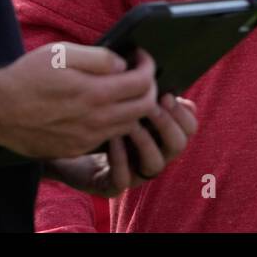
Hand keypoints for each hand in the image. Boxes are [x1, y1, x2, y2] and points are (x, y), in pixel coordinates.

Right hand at [0, 44, 158, 158]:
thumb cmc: (27, 76)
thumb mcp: (61, 54)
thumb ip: (99, 58)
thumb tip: (123, 64)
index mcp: (94, 93)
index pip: (143, 83)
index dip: (148, 66)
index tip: (141, 56)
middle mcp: (95, 120)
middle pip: (144, 107)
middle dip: (149, 87)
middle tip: (140, 73)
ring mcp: (87, 138)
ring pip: (130, 124)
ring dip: (135, 106)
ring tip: (126, 89)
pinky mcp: (77, 149)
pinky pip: (109, 136)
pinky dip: (116, 121)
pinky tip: (105, 106)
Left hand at [46, 94, 198, 194]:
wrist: (68, 139)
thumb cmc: (100, 113)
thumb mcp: (122, 97)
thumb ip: (143, 87)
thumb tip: (157, 70)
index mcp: (163, 132)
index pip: (189, 127)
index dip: (182, 112)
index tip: (165, 94)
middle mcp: (155, 153)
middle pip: (179, 145)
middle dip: (167, 124)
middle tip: (152, 108)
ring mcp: (136, 173)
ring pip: (156, 164)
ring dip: (145, 141)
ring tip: (131, 124)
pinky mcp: (113, 185)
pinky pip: (123, 178)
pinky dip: (120, 158)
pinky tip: (112, 139)